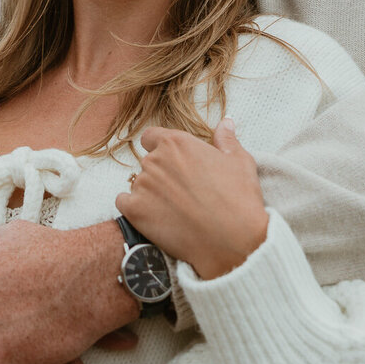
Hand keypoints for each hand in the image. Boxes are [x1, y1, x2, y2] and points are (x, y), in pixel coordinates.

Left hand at [116, 118, 267, 279]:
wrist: (233, 240)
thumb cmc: (239, 199)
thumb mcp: (239, 161)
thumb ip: (226, 139)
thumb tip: (226, 123)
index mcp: (177, 143)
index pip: (151, 137)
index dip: (160, 149)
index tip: (172, 163)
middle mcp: (155, 160)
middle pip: (148, 163)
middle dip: (161, 175)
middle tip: (183, 193)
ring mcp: (143, 185)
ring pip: (139, 184)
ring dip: (151, 194)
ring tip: (175, 210)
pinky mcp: (135, 211)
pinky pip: (124, 203)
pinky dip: (135, 209)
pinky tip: (155, 217)